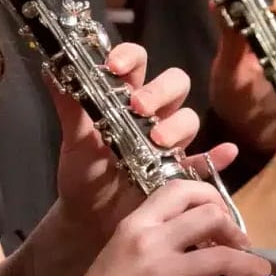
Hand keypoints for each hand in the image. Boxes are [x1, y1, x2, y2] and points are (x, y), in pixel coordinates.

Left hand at [52, 42, 236, 245]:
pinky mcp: (180, 174)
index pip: (137, 63)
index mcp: (125, 98)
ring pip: (189, 119)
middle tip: (138, 107)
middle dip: (160, 90)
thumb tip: (50, 68)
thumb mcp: (73, 139)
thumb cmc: (82, 173)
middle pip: (174, 84)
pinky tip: (225, 152)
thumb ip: (68, 105)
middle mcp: (153, 115)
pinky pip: (207, 164)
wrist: (88, 218)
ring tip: (156, 142)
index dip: (130, 57)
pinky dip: (218, 157)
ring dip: (177, 125)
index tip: (114, 67)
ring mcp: (169, 144)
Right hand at [54, 181, 275, 275]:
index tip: (221, 213)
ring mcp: (163, 272)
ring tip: (261, 270)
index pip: (179, 189)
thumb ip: (154, 237)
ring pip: (222, 255)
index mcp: (136, 222)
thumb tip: (194, 237)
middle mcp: (151, 240)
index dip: (210, 195)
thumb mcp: (122, 249)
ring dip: (250, 262)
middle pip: (208, 215)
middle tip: (239, 244)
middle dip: (233, 227)